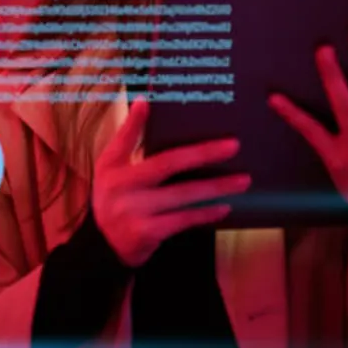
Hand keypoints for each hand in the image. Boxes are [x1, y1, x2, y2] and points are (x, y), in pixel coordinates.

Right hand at [92, 96, 251, 267]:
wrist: (105, 245)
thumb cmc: (116, 198)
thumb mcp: (112, 169)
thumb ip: (127, 139)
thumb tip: (144, 103)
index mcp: (112, 166)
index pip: (124, 139)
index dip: (135, 121)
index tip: (148, 102)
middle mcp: (121, 187)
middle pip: (167, 164)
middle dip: (203, 153)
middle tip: (233, 146)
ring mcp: (134, 211)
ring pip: (182, 194)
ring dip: (216, 187)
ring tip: (242, 180)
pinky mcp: (146, 232)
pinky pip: (183, 220)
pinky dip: (205, 213)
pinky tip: (224, 207)